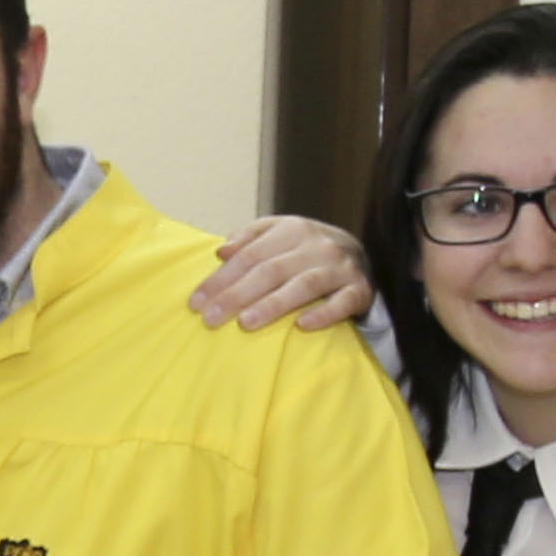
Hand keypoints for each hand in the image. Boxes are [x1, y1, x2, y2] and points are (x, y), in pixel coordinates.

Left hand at [197, 213, 374, 333]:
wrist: (357, 254)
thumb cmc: (303, 248)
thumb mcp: (277, 233)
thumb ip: (248, 238)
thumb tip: (221, 252)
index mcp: (292, 229)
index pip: (249, 256)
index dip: (220, 279)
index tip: (196, 303)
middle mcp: (317, 246)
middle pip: (271, 271)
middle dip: (237, 295)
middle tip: (210, 319)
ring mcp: (340, 267)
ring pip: (303, 286)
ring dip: (273, 305)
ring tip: (246, 323)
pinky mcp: (360, 289)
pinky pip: (343, 302)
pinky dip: (324, 314)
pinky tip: (302, 326)